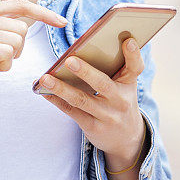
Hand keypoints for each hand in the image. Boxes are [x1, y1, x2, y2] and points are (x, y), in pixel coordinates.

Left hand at [39, 37, 145, 163]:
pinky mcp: (93, 127)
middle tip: (69, 60)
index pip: (135, 68)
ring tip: (45, 78)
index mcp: (129, 84)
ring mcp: (107, 116)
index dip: (133, 54)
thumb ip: (112, 66)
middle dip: (86, 72)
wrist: (126, 138)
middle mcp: (121, 100)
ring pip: (82, 100)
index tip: (128, 40)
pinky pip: (72, 111)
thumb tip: (83, 43)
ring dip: (61, 88)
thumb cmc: (119, 100)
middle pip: (103, 84)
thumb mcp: (124, 85)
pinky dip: (56, 100)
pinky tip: (43, 91)